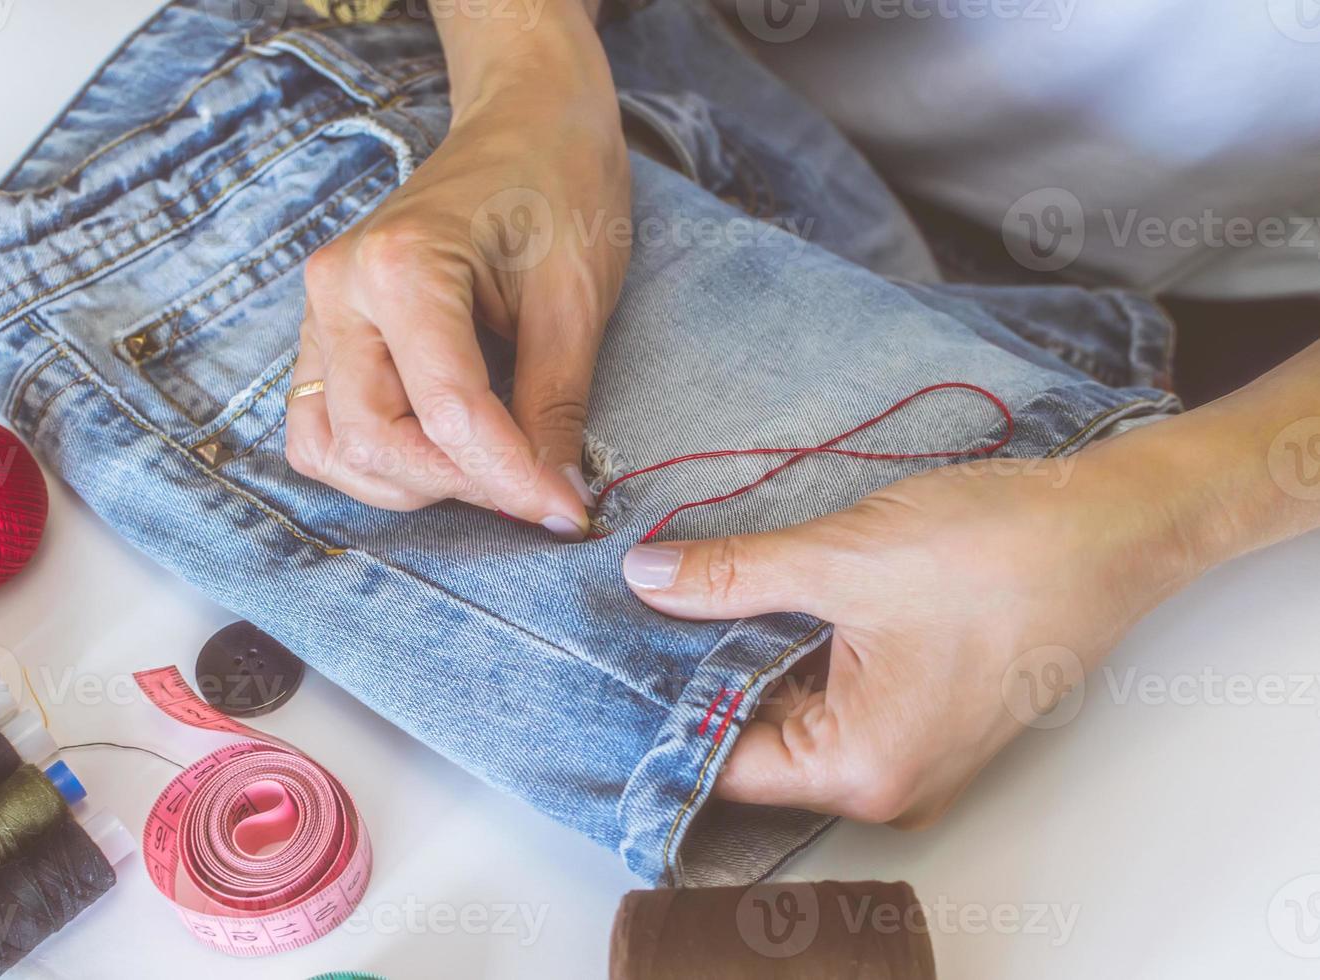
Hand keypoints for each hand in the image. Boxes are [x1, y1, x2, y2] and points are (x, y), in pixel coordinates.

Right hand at [287, 11, 628, 538]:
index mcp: (401, 266)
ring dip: (408, 482)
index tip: (568, 513)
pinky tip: (439, 451)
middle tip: (533, 488)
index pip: (448, 413)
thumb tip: (556, 499)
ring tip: (487, 467)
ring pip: (329, 448)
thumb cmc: (559, 188)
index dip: (511, 478)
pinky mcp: (325, 331)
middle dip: (457, 485)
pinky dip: (374, 460)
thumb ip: (556, 404)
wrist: (526, 121)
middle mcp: (340, 289)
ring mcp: (321, 310)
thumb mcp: (576, 297)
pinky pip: (320, 427)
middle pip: (372, 442)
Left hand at [621, 437, 1204, 826]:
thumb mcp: (843, 561)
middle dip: (697, 673)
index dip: (660, 703)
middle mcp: (885, 782)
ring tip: (682, 595)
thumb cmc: (1002, 553)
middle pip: (754, 741)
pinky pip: (833, 696)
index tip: (606, 652)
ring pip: (791, 713)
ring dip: (745, 656)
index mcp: (862, 769)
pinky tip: (755, 600)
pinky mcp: (923, 712)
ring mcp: (909, 752)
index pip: (722, 760)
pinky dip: (793, 652)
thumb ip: (733, 578)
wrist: (1115, 526)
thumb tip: (647, 580)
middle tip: (632, 609)